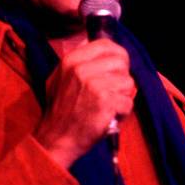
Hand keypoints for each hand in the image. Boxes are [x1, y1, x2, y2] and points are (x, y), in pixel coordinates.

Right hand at [34, 39, 135, 168]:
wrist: (56, 139)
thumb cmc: (61, 110)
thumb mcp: (61, 78)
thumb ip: (80, 63)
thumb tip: (107, 51)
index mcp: (72, 60)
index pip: (106, 45)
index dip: (118, 55)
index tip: (119, 67)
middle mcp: (82, 69)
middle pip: (121, 62)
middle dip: (122, 77)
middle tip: (113, 92)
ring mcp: (94, 84)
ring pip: (128, 82)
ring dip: (122, 96)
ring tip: (108, 106)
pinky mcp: (106, 101)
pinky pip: (128, 102)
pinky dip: (122, 112)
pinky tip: (109, 117)